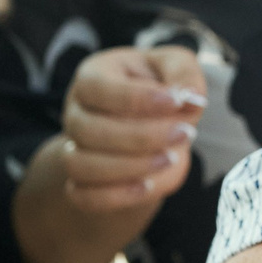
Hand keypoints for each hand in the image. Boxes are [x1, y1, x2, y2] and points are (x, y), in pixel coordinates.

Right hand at [57, 46, 206, 211]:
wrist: (148, 127)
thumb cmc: (160, 90)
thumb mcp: (175, 66)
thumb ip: (183, 72)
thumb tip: (188, 94)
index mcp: (92, 77)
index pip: (99, 88)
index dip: (137, 97)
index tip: (177, 101)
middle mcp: (75, 113)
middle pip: (89, 130)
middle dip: (141, 136)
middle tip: (184, 133)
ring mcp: (73, 149)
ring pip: (81, 165)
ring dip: (128, 167)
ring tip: (170, 158)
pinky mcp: (81, 181)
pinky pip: (83, 196)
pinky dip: (115, 196)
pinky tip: (148, 186)